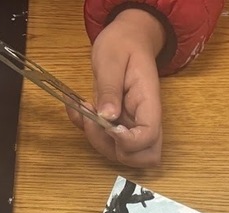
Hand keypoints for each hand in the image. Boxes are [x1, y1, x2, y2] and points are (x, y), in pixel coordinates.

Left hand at [70, 8, 165, 167]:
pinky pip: (107, 144)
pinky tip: (79, 112)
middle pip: (142, 157)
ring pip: (124, 156)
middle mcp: (144, 120)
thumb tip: (107, 117)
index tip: (109, 126)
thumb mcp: (112, 58)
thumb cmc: (123, 44)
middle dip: (116, 150)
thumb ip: (110, 88)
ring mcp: (132, 126)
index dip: (128, 141)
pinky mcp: (118, 127)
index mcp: (149, 102)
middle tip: (96, 124)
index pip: (148, 137)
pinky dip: (89, 134)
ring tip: (86, 111)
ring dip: (99, 142)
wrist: (127, 39)